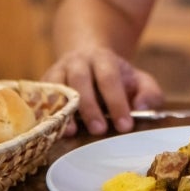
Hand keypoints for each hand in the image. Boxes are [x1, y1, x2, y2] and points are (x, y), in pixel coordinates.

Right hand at [42, 46, 164, 135]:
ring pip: (57, 87)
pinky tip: (53, 129)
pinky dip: (45, 112)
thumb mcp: (139, 80)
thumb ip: (149, 93)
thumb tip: (140, 107)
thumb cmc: (117, 77)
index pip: (109, 78)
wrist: (87, 59)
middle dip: (90, 106)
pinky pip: (40, 97)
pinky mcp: (43, 85)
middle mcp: (77, 61)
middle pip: (80, 80)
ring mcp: (58, 71)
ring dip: (63, 110)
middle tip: (99, 130)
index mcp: (103, 58)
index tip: (125, 125)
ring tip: (70, 132)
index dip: (117, 102)